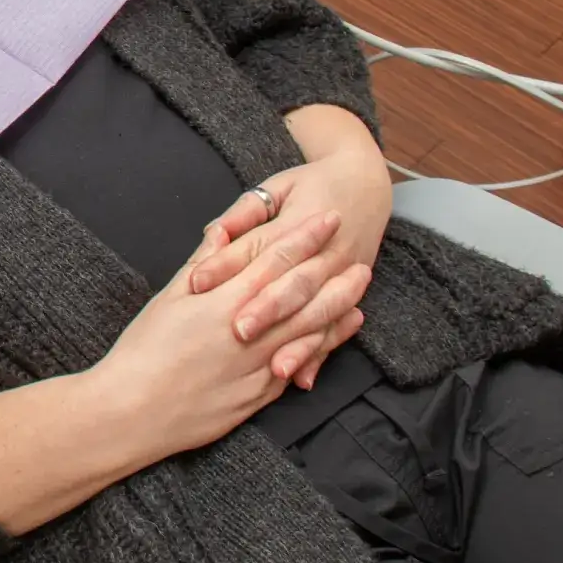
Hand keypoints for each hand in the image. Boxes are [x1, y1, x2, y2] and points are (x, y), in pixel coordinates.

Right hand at [97, 212, 371, 460]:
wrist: (134, 410)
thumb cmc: (143, 351)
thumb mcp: (167, 299)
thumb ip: (201, 265)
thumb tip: (223, 235)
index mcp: (225, 301)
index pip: (275, 260)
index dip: (305, 237)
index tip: (328, 218)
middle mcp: (249, 331)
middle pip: (304, 295)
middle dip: (335, 273)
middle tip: (362, 257)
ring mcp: (258, 366)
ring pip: (310, 330)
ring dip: (339, 309)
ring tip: (359, 292)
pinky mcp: (259, 395)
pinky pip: (299, 364)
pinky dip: (322, 346)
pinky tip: (335, 334)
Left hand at [190, 149, 391, 388]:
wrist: (365, 184)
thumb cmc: (310, 186)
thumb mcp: (276, 188)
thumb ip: (245, 211)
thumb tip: (214, 231)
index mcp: (299, 223)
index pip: (260, 247)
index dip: (229, 265)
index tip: (197, 284)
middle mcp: (324, 253)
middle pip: (293, 285)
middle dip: (267, 309)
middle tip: (238, 331)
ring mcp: (342, 276)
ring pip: (317, 313)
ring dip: (297, 342)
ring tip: (275, 367)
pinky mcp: (349, 294)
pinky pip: (333, 330)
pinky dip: (317, 355)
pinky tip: (299, 378)